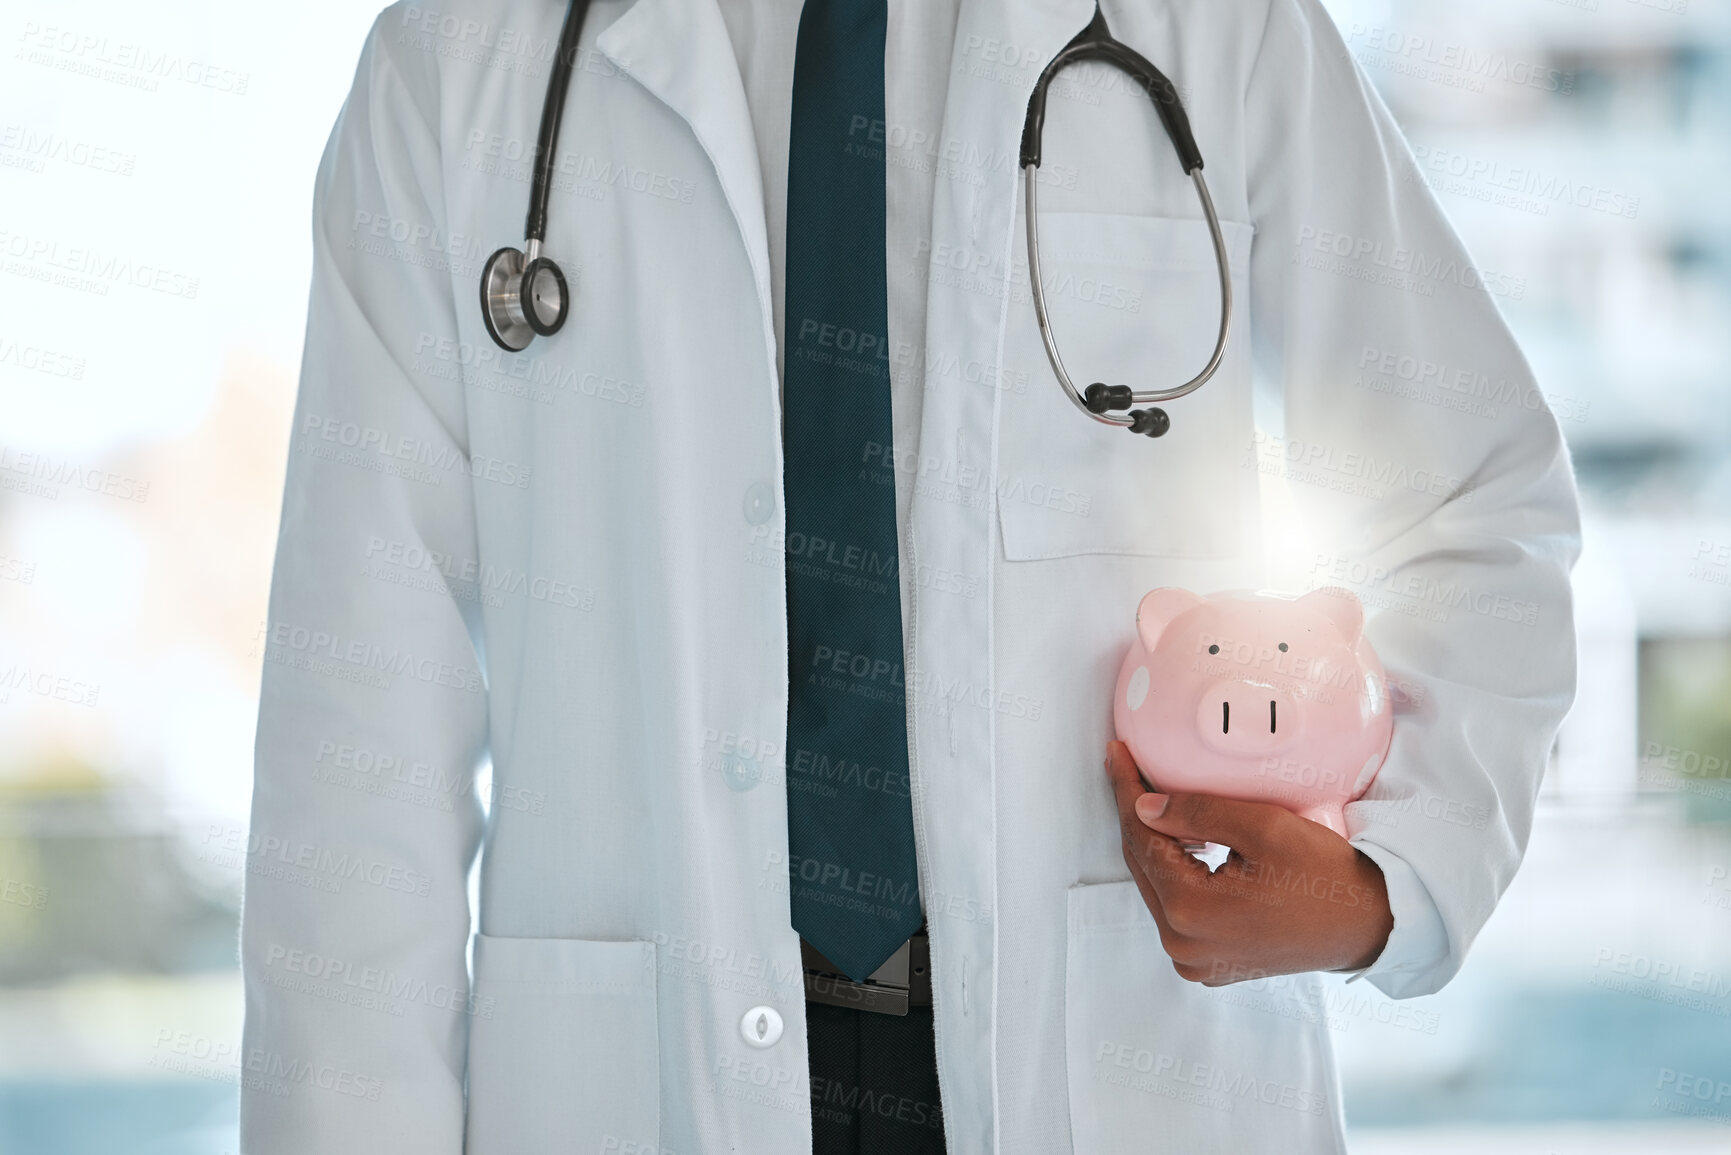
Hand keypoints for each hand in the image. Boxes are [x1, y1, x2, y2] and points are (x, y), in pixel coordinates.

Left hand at [1104, 740, 1393, 985]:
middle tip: (1130, 768)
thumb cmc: (1325, 876)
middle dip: (1136, 814)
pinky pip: (1176, 908)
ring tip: (1152, 798)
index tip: (1117, 754)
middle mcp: (1182, 945)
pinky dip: (1173, 873)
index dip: (1127, 789)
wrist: (1368, 923)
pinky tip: (1180, 841)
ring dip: (1154, 843)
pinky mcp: (1210, 964)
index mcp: (1190, 911)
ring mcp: (1195, 961)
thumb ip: (1197, 813)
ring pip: (1156, 886)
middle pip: (1143, 864)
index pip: (1142, 837)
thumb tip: (1144, 806)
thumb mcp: (1264, 829)